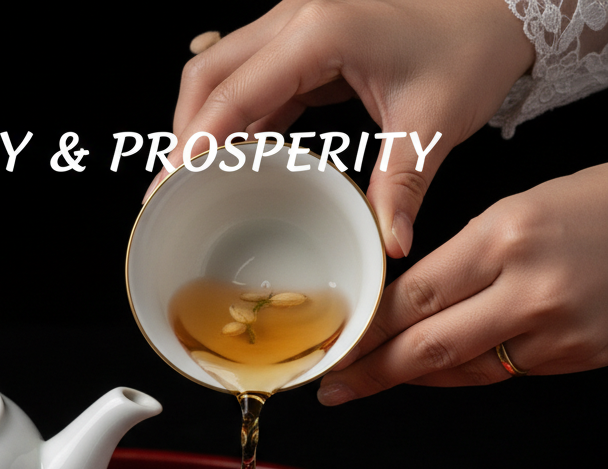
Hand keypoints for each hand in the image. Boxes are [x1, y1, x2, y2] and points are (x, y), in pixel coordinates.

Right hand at [151, 0, 534, 257]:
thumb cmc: (469, 47)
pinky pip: (250, 80)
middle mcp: (298, 19)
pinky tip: (231, 160)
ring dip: (201, 126)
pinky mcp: (305, 41)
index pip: (234, 92)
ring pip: (220, 73)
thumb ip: (401, 189)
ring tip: (190, 182)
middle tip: (169, 192)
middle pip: (207, 75)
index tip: (167, 186)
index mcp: (322, 31)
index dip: (194, 143)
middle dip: (182, 134)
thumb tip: (388, 247)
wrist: (499, 7)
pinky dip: (233, 121)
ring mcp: (297, 25)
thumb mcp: (434, 124)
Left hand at [316, 165, 607, 403]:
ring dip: (408, 378)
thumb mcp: (524, 206)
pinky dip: (457, 374)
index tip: (333, 344)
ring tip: (367, 382)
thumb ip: (465, 256)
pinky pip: (498, 373)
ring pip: (460, 369)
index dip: (366, 329)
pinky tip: (426, 373)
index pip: (414, 296)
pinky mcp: (576, 359)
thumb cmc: (600, 204)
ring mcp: (556, 332)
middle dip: (371, 371)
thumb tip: (406, 302)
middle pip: (428, 346)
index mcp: (509, 235)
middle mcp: (530, 289)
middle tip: (331, 388)